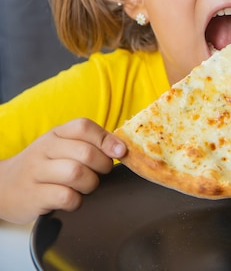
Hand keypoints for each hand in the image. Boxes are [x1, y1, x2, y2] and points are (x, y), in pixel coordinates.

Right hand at [0, 118, 125, 223]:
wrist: (3, 186)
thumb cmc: (42, 166)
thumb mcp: (60, 148)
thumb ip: (87, 144)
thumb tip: (121, 148)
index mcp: (55, 134)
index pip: (83, 126)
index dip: (106, 139)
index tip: (120, 151)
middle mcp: (45, 149)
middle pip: (85, 152)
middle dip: (102, 166)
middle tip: (101, 173)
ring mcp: (37, 172)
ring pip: (76, 173)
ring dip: (90, 184)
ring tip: (86, 187)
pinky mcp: (34, 196)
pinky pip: (65, 197)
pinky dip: (76, 201)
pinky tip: (73, 200)